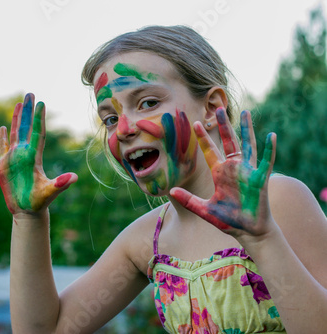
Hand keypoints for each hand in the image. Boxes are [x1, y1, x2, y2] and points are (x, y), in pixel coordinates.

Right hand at [0, 93, 76, 213]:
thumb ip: (60, 184)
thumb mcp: (50, 192)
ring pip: (15, 133)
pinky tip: (3, 127)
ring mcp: (14, 158)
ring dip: (16, 119)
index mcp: (35, 157)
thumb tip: (74, 178)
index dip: (38, 118)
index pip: (37, 133)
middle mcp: (25, 154)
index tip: (41, 103)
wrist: (27, 210)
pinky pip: (3, 147)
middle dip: (27, 111)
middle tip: (30, 93)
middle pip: (25, 127)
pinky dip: (2, 137)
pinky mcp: (4, 165)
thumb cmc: (40, 202)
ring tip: (18, 103)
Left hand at [170, 108, 276, 237]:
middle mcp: (233, 168)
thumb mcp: (204, 210)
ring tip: (246, 112)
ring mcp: (248, 172)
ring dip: (247, 129)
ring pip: (247, 145)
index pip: (210, 150)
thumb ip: (188, 201)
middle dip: (223, 125)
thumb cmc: (228, 220)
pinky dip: (269, 150)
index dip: (203, 137)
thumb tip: (171, 191)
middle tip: (218, 108)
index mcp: (220, 173)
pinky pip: (266, 162)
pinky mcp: (260, 179)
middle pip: (228, 141)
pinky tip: (271, 136)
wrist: (247, 231)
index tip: (194, 122)